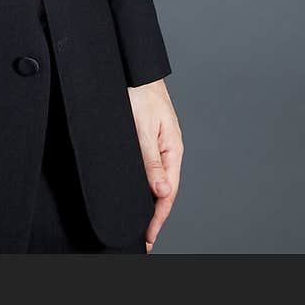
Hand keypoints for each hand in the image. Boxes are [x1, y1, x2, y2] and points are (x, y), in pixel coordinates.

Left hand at [127, 77, 182, 251]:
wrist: (132, 66)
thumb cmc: (138, 91)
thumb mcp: (142, 127)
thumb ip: (151, 160)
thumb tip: (162, 192)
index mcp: (172, 148)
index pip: (168, 192)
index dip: (158, 218)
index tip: (148, 237)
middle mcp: (168, 149)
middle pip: (164, 190)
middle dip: (155, 216)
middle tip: (143, 239)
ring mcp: (159, 144)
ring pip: (156, 180)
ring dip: (150, 201)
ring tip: (140, 223)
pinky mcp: (148, 138)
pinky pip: (149, 167)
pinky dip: (145, 184)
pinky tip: (138, 192)